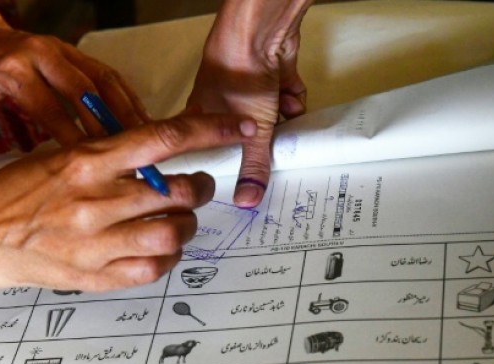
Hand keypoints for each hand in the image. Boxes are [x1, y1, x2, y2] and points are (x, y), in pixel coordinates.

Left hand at [0, 0, 148, 183]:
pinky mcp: (77, 52)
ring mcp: (64, 50)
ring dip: (127, 112)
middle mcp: (42, 54)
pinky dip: (128, 98)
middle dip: (109, 128)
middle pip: (86, 93)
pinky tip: (141, 122)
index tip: (91, 170)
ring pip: (105, 81)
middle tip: (128, 160)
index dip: (74, 140)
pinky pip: (110, 74)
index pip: (51, 109)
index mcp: (13, 70)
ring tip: (146, 143)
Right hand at [0, 113, 255, 290]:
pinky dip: (166, 258)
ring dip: (186, 225)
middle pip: (178, 191)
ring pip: (174, 232)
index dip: (212, 130)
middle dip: (199, 188)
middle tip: (195, 188)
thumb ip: (111, 156)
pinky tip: (157, 248)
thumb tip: (162, 155)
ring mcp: (96, 242)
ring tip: (178, 220)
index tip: (239, 127)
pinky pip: (154, 268)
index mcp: (88, 160)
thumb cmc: (16, 193)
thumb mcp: (60, 155)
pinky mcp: (95, 276)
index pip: (165, 137)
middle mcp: (95, 200)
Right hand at [187, 0, 312, 207]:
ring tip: (281, 118)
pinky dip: (291, 99)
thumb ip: (253, 167)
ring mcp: (247, 87)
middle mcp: (222, 102)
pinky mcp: (270, 75)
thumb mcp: (249, 133)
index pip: (211, 149)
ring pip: (270, 117)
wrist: (259, 33)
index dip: (227, 162)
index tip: (239, 176)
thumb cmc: (237, 74)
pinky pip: (285, 97)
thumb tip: (247, 199)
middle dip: (263, 140)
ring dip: (281, 119)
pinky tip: (289, 96)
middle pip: (245, 135)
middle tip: (269, 150)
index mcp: (201, 116)